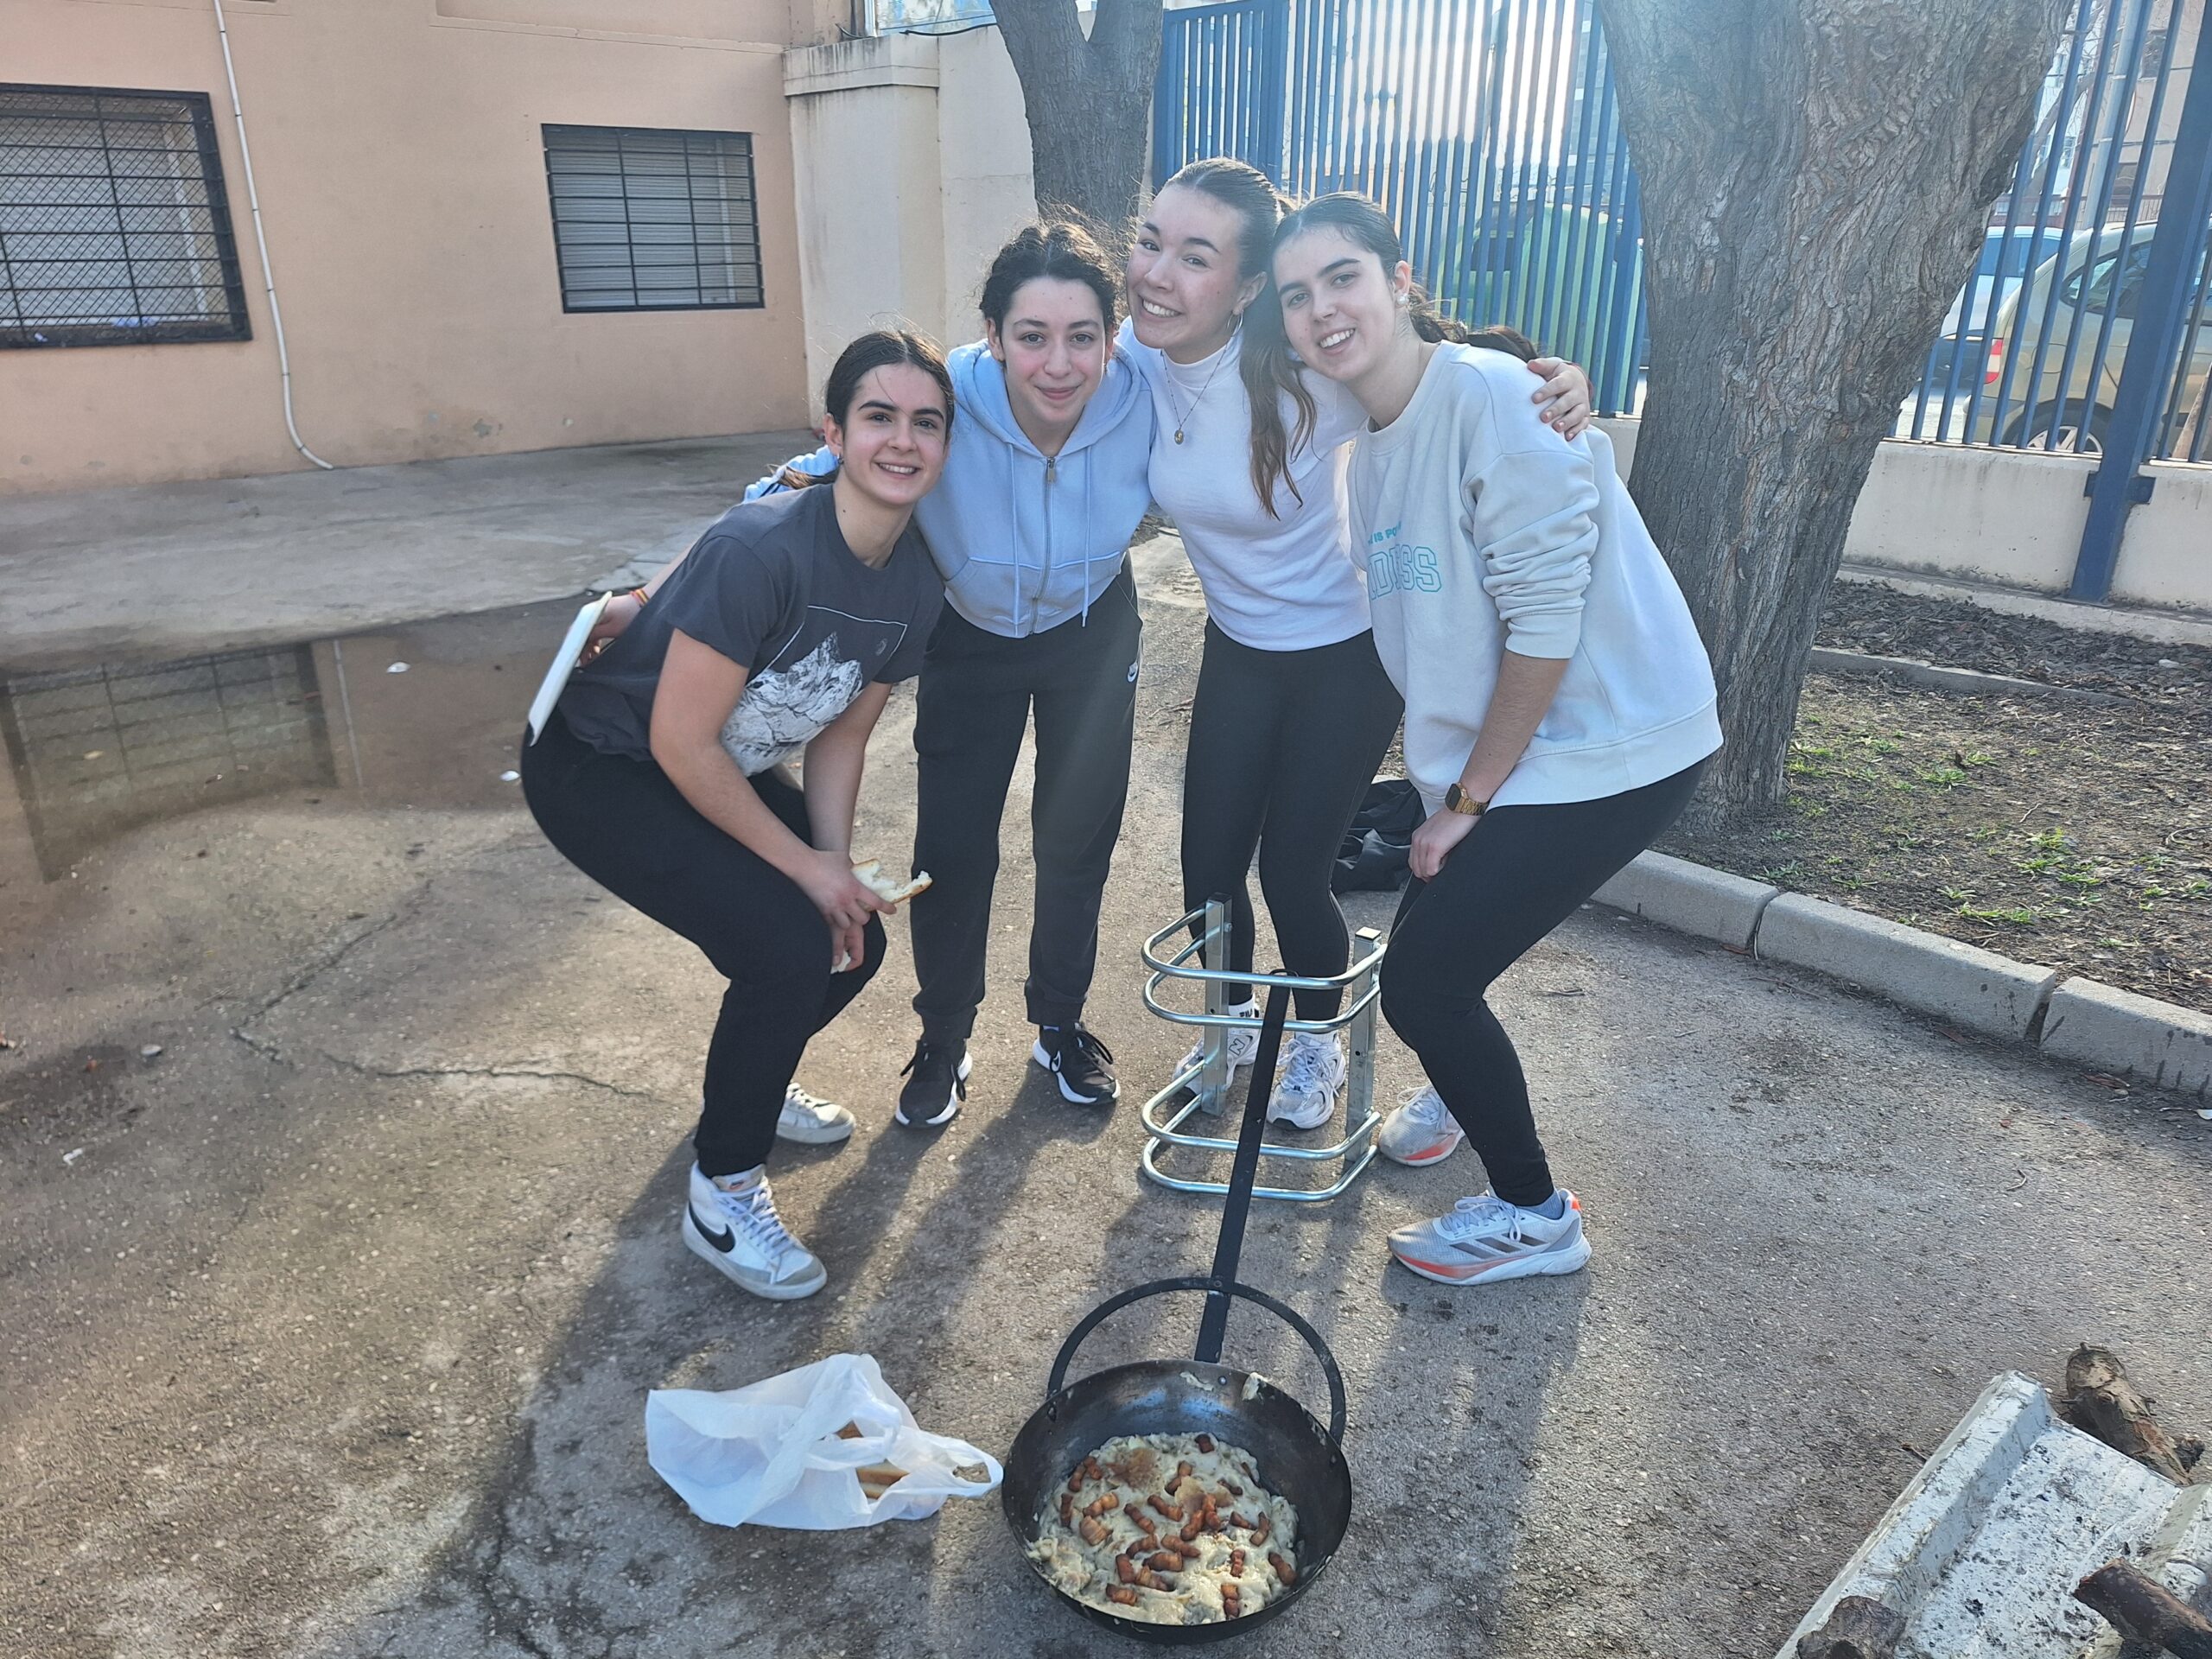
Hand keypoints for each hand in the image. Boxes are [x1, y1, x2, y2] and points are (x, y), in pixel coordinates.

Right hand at [578, 591, 642, 665]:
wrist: (644, 603)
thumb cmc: (630, 615)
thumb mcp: (612, 629)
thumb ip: (595, 634)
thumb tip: (582, 642)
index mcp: (590, 612)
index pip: (575, 630)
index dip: (573, 646)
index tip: (574, 658)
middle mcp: (590, 611)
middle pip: (580, 633)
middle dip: (581, 649)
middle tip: (584, 663)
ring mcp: (596, 614)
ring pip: (587, 634)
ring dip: (588, 647)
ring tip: (591, 660)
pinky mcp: (603, 617)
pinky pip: (594, 632)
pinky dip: (594, 642)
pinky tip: (596, 652)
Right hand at [795, 850, 887, 965]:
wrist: (803, 864)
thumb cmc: (823, 858)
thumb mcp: (843, 860)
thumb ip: (852, 866)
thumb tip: (855, 865)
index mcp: (854, 887)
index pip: (876, 901)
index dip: (887, 908)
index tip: (892, 911)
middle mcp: (845, 900)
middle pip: (863, 919)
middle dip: (864, 917)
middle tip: (862, 912)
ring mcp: (833, 907)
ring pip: (847, 925)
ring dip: (849, 921)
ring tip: (847, 916)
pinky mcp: (821, 911)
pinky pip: (831, 923)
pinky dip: (834, 922)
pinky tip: (834, 917)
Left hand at [1410, 806, 1480, 880]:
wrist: (1463, 806)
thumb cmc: (1456, 817)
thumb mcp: (1438, 832)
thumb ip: (1432, 844)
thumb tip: (1435, 859)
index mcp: (1418, 837)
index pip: (1413, 862)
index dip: (1425, 870)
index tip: (1435, 869)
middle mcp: (1418, 840)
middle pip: (1416, 869)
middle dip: (1428, 875)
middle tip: (1442, 869)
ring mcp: (1425, 844)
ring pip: (1422, 872)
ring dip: (1434, 872)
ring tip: (1446, 862)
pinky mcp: (1435, 847)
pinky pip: (1431, 870)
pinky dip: (1439, 871)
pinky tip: (1447, 861)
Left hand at [1527, 357, 1592, 441]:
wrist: (1576, 381)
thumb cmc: (1557, 375)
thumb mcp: (1552, 367)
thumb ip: (1542, 365)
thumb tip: (1530, 364)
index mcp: (1568, 378)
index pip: (1558, 384)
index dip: (1546, 391)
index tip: (1534, 399)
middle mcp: (1577, 392)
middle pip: (1567, 401)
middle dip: (1555, 410)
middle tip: (1542, 418)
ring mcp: (1582, 404)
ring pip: (1577, 414)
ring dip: (1567, 421)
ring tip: (1556, 428)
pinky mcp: (1585, 416)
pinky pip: (1583, 424)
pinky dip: (1576, 431)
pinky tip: (1567, 437)